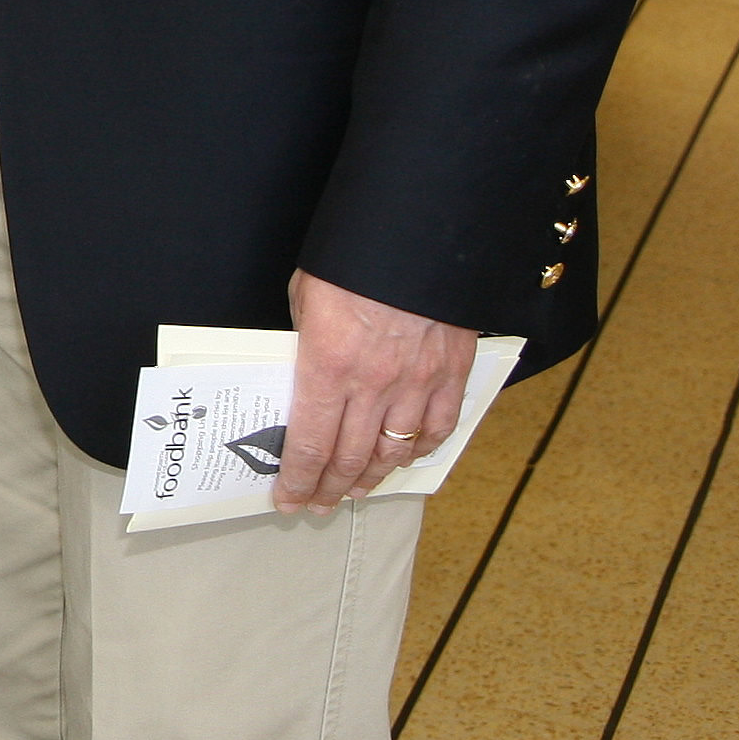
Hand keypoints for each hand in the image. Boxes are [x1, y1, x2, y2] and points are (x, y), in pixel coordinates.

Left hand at [277, 268, 478, 510]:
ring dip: (371, 478)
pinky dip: (418, 452)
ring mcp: (416, 383)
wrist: (415, 234)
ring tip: (354, 492)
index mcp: (328, 365)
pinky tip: (402, 461)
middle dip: (329, 488)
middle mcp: (373, 384)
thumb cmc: (350, 262)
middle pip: (349, 457)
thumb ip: (306, 345)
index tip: (288, 498)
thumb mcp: (307, 299)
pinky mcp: (450, 374)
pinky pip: (436, 429)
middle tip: (317, 504)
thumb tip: (304, 375)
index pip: (310, 442)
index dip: (298, 478)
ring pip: (392, 452)